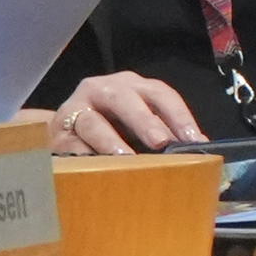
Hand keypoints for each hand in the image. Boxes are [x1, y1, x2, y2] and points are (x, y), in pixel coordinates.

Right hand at [50, 69, 205, 156]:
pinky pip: (71, 144)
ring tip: (126, 158)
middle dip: (144, 121)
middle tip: (161, 142)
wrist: (63, 129)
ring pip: (93, 121)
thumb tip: (198, 148)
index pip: (160, 94)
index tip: (194, 139)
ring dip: (110, 141)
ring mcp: (76, 108)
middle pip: (124, 100)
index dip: (178, 115)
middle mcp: (103, 89)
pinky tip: (97, 169)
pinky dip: (84, 156)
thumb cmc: (111, 124)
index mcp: (132, 86)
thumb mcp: (138, 121)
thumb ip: (165, 130)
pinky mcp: (58, 132)